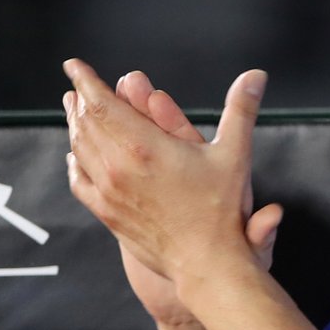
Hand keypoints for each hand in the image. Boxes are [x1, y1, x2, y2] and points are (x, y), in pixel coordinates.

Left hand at [63, 61, 282, 322]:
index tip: (75, 65)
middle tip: (76, 84)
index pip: (101, 103)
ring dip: (74, 125)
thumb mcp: (235, 154)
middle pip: (86, 123)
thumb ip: (242, 109)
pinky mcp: (107, 214)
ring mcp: (109, 192)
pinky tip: (74, 156)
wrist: (206, 263)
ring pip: (79, 149)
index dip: (85, 79)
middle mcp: (119, 166)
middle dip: (79, 99)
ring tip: (74, 110)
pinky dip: (74, 162)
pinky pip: (79, 181)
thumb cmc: (222, 210)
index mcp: (144, 145)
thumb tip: (255, 75)